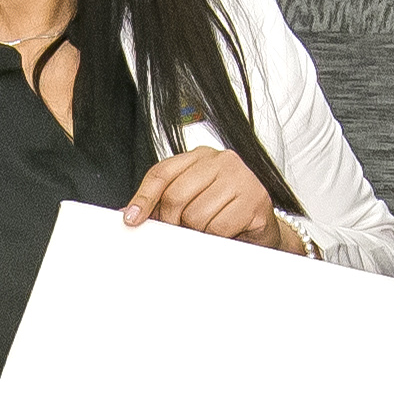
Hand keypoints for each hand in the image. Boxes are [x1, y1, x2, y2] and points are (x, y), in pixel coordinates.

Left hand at [123, 146, 284, 248]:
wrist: (263, 230)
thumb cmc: (225, 214)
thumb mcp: (192, 202)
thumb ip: (164, 203)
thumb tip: (130, 215)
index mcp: (201, 156)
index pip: (162, 173)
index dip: (143, 198)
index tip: (132, 219)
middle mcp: (221, 160)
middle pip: (175, 196)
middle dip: (173, 221)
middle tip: (183, 230)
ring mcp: (240, 177)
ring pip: (195, 214)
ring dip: (198, 231)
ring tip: (209, 230)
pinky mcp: (255, 199)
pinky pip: (217, 227)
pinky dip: (216, 238)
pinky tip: (226, 232)